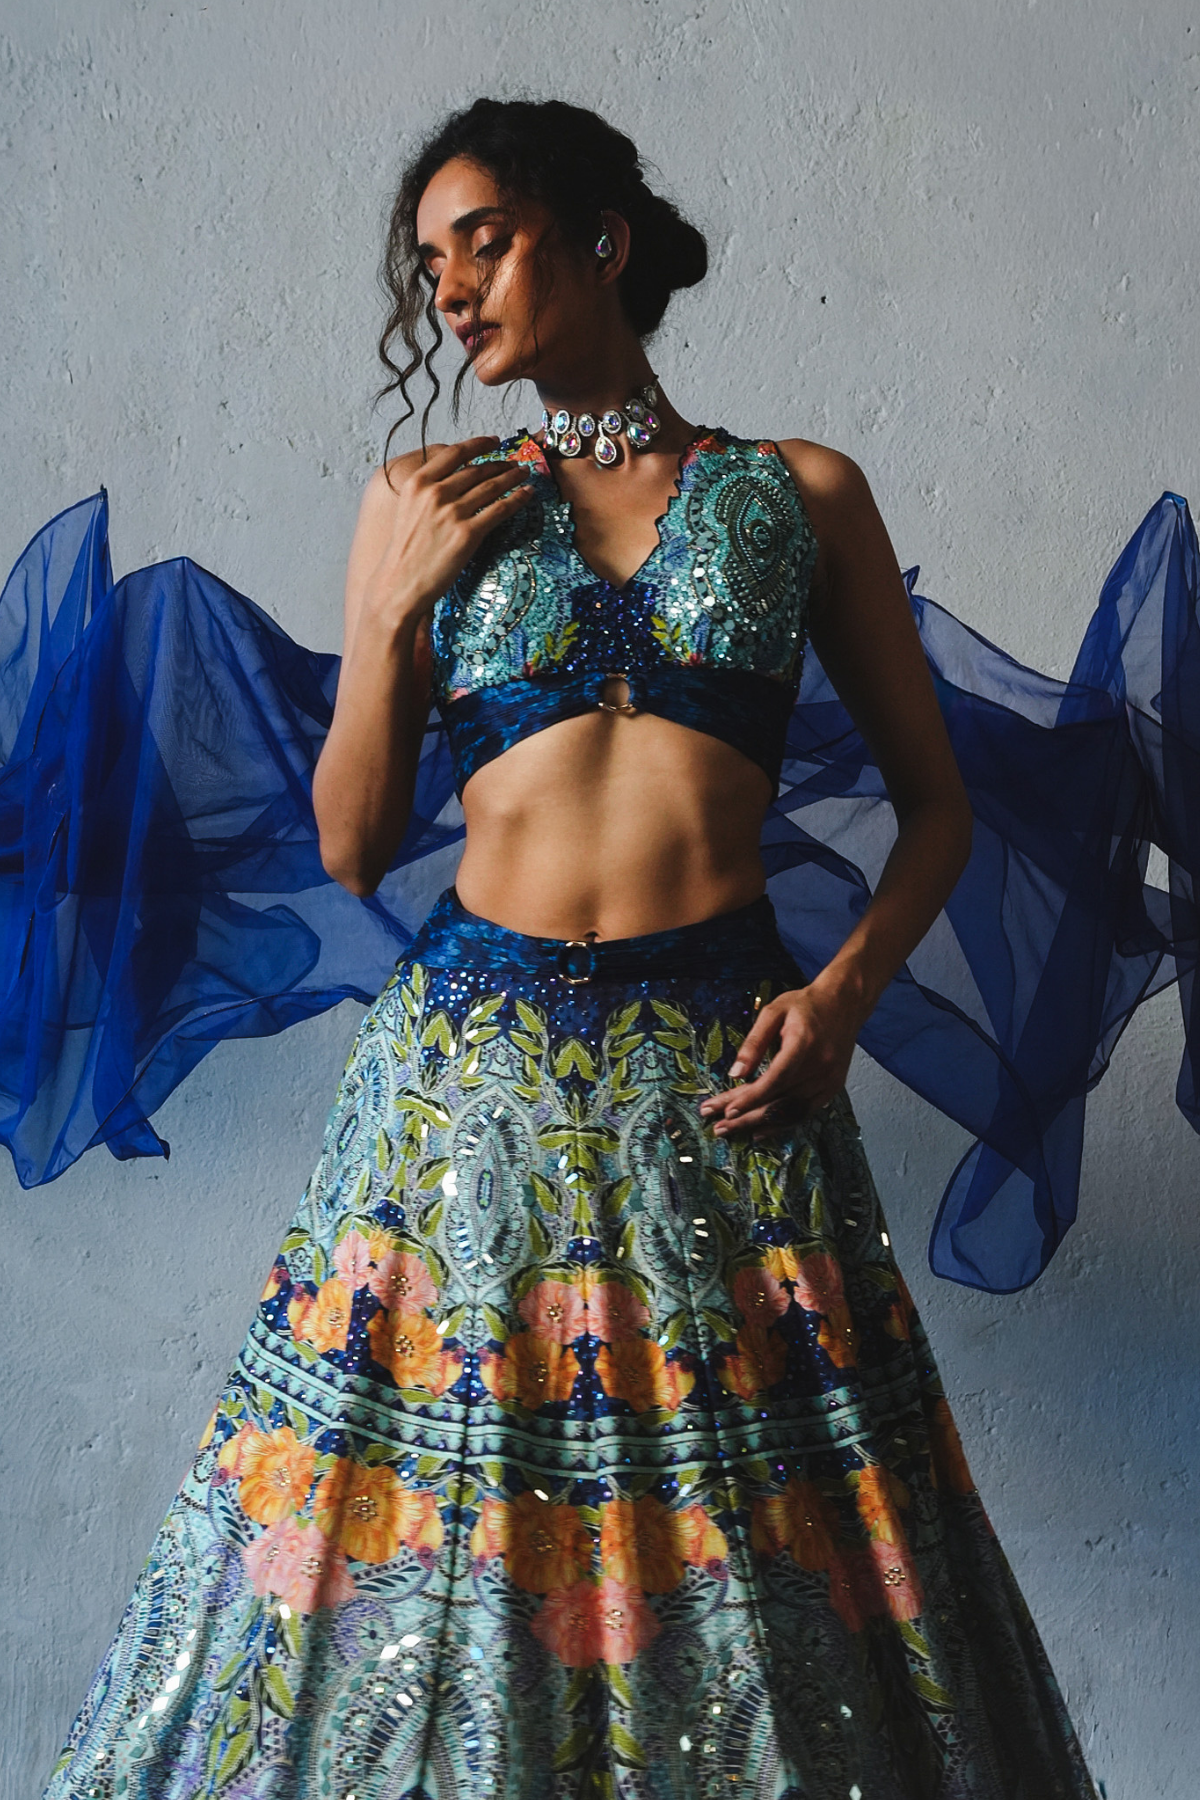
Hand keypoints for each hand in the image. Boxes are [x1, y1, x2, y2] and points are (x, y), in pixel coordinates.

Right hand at [361, 436, 533, 628]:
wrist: (400, 584)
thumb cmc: (404, 551)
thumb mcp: (408, 509)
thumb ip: (428, 490)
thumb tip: (456, 479)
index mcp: (418, 483)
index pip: (454, 453)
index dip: (478, 444)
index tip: (493, 441)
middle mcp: (435, 493)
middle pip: (476, 470)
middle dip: (500, 464)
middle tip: (513, 464)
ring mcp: (452, 513)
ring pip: (491, 487)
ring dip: (512, 478)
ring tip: (523, 475)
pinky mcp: (468, 534)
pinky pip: (499, 510)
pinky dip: (517, 499)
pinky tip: (527, 494)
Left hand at [697, 980, 863, 1140]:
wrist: (844, 1002)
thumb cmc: (806, 1005)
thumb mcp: (773, 1012)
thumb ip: (754, 1042)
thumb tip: (735, 1073)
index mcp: (804, 1045)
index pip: (774, 1080)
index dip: (750, 1098)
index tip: (726, 1110)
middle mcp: (820, 1067)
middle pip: (779, 1100)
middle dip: (746, 1117)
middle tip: (719, 1127)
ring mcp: (829, 1080)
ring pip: (790, 1112)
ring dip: (759, 1124)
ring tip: (731, 1130)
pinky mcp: (832, 1088)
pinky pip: (804, 1113)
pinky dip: (781, 1124)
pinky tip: (761, 1130)